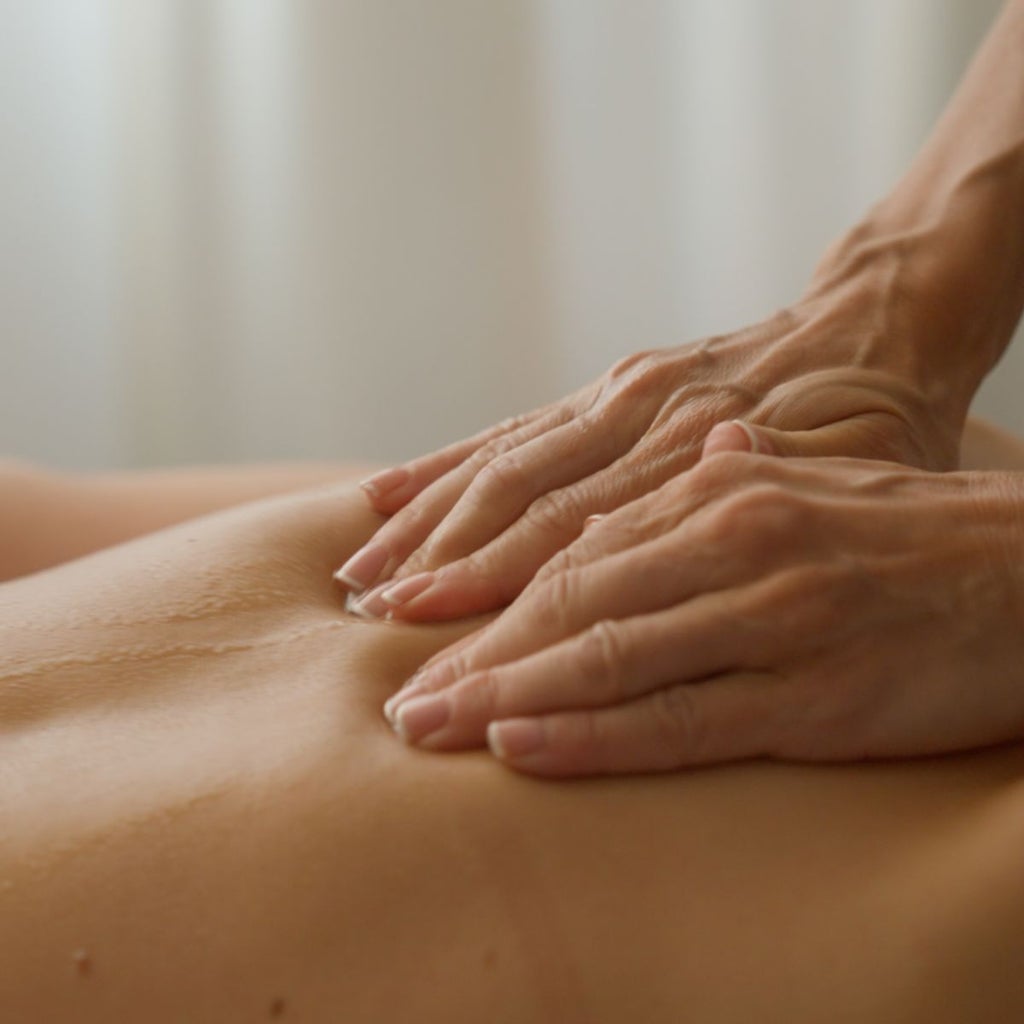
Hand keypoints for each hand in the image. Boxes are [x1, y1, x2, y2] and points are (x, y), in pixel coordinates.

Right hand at [336, 266, 964, 620]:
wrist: (872, 326)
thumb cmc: (876, 428)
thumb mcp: (854, 487)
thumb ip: (757, 522)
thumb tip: (672, 562)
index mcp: (703, 458)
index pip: (581, 549)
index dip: (505, 607)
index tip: (447, 660)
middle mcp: (644, 422)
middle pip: (523, 512)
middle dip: (443, 577)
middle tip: (376, 640)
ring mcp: (618, 396)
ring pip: (500, 466)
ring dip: (424, 526)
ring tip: (358, 582)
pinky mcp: (606, 383)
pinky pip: (511, 428)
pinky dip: (441, 465)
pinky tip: (381, 496)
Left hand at [381, 453, 1023, 775]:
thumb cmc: (918, 525)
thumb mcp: (815, 476)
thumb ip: (737, 475)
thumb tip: (702, 458)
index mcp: (723, 485)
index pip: (575, 538)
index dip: (488, 578)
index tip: (421, 614)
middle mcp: (734, 538)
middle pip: (569, 594)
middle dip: (475, 646)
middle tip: (401, 690)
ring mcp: (772, 614)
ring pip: (608, 653)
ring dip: (509, 692)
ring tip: (431, 725)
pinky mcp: (816, 694)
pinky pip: (680, 717)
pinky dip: (592, 733)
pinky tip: (524, 746)